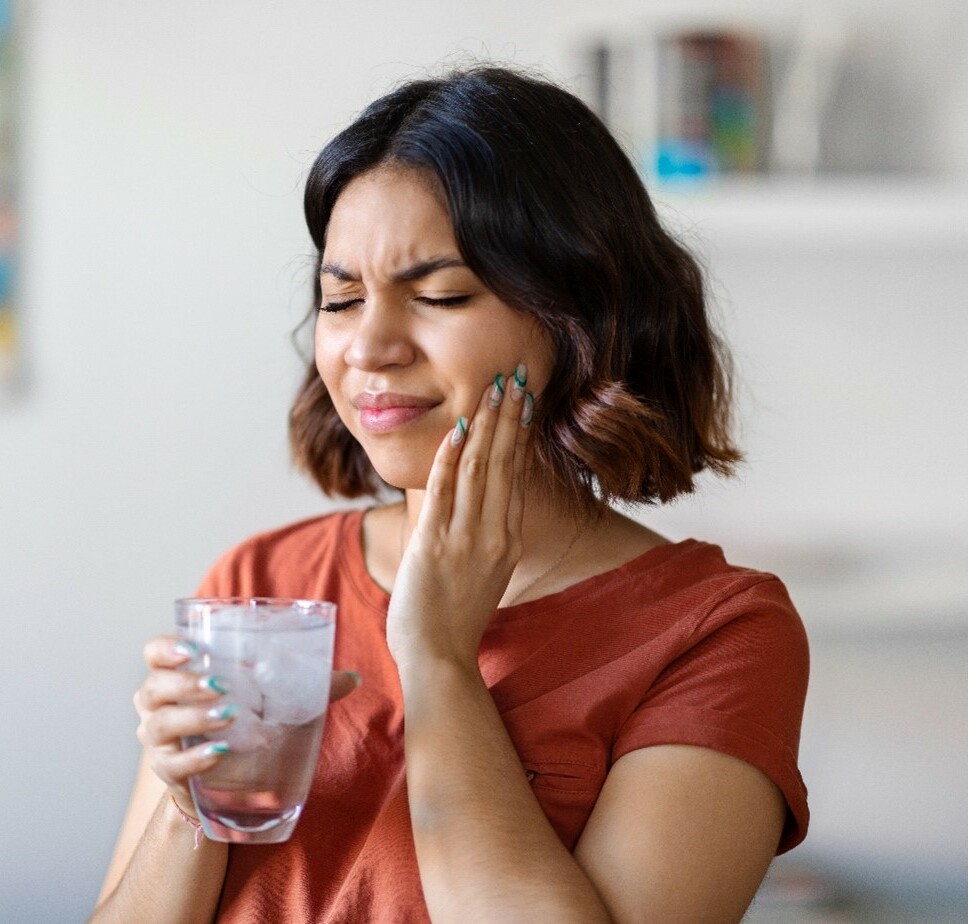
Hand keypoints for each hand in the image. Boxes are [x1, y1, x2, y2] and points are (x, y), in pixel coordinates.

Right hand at [134, 636, 360, 815]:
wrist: (225, 779)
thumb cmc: (244, 722)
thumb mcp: (270, 697)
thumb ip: (307, 685)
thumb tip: (353, 678)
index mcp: (178, 673)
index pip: (155, 653)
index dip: (166, 648)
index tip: (194, 649)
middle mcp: (158, 705)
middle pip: (154, 687)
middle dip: (185, 683)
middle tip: (221, 683)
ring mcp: (159, 741)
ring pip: (160, 725)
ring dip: (193, 718)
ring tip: (228, 715)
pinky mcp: (168, 773)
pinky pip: (173, 765)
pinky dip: (195, 758)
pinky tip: (219, 753)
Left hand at [387, 364, 532, 671]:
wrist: (439, 658)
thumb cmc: (456, 619)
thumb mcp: (485, 574)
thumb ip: (487, 536)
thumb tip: (485, 506)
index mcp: (507, 539)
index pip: (514, 474)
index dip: (519, 434)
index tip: (523, 400)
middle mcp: (493, 534)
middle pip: (503, 462)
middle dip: (508, 415)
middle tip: (513, 376)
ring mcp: (465, 538)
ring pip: (479, 468)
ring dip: (486, 424)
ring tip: (492, 388)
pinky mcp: (434, 544)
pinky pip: (444, 491)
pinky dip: (451, 457)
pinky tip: (457, 428)